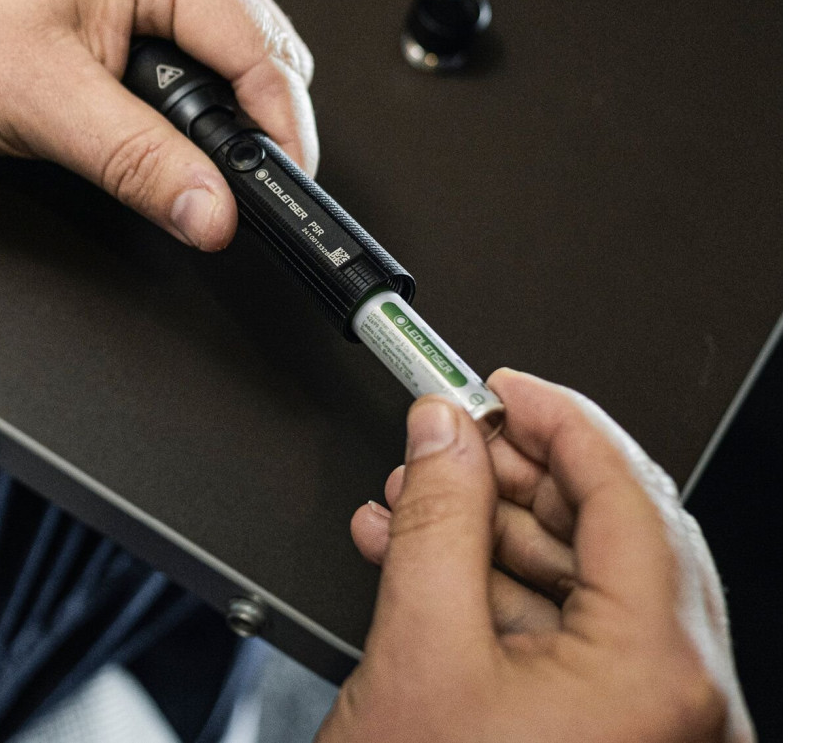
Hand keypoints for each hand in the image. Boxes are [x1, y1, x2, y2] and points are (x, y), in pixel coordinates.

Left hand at [0, 0, 317, 251]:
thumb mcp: (47, 106)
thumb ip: (142, 163)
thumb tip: (214, 209)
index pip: (258, 47)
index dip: (281, 124)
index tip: (287, 182)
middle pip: (262, 47)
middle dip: (261, 119)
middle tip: (239, 183)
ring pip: (235, 53)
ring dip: (229, 112)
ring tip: (200, 158)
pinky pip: (200, 53)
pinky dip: (200, 101)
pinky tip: (174, 128)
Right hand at [319, 370, 753, 742]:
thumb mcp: (420, 650)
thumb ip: (438, 517)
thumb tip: (445, 431)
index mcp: (662, 678)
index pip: (628, 492)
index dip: (559, 418)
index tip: (505, 386)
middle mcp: (677, 706)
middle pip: (611, 533)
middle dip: (518, 476)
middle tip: (456, 435)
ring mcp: (644, 728)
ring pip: (580, 583)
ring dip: (491, 530)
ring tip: (417, 496)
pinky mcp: (603, 741)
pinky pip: (560, 635)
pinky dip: (491, 587)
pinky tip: (421, 557)